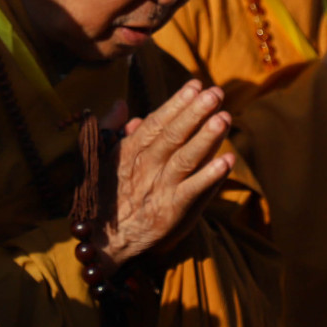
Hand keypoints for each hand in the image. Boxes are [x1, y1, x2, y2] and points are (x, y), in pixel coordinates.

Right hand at [90, 81, 236, 277]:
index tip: (196, 85)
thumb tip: (122, 104)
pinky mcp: (173, 211)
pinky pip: (194, 191)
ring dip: (206, 138)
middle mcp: (146, 167)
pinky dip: (211, 176)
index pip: (157, 122)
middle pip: (174, 135)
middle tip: (216, 93)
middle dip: (196, 112)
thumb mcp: (98, 159)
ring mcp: (161, 188)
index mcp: (130, 151)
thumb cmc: (103, 195)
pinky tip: (228, 160)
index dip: (177, 103)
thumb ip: (110, 129)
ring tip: (225, 118)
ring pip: (186, 159)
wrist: (102, 240)